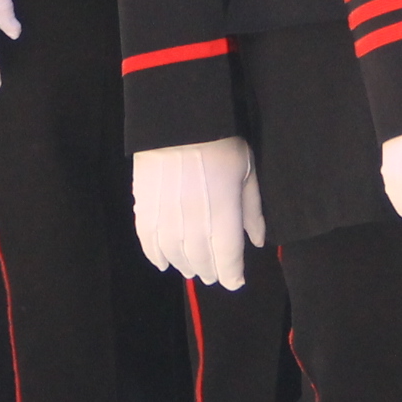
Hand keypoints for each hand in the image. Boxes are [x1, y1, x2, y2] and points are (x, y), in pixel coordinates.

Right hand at [130, 138, 266, 290]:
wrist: (179, 120)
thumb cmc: (221, 142)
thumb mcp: (247, 172)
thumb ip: (251, 210)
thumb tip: (256, 241)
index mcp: (224, 216)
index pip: (228, 260)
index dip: (232, 275)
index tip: (235, 281)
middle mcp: (194, 224)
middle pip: (201, 261)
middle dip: (209, 272)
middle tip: (213, 275)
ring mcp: (167, 218)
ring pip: (175, 255)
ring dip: (185, 266)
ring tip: (192, 269)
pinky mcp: (145, 208)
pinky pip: (148, 241)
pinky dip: (155, 256)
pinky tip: (163, 262)